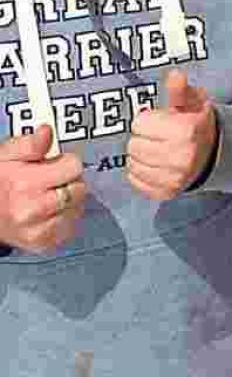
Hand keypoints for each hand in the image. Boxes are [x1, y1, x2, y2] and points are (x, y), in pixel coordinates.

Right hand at [0, 126, 87, 252]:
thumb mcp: (7, 155)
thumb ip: (30, 144)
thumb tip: (46, 132)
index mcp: (25, 184)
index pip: (74, 167)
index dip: (65, 162)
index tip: (55, 163)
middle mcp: (33, 210)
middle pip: (79, 188)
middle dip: (69, 181)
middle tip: (51, 180)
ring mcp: (39, 230)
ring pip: (78, 208)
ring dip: (69, 201)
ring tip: (48, 196)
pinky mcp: (43, 244)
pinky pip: (71, 227)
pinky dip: (65, 218)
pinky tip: (49, 212)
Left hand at [124, 70, 218, 200]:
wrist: (214, 153)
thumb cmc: (197, 124)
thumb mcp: (193, 102)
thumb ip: (180, 90)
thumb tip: (174, 74)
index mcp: (186, 131)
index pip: (140, 123)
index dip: (147, 119)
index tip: (159, 120)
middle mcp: (180, 156)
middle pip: (133, 144)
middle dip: (142, 137)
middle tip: (157, 135)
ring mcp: (173, 177)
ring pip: (132, 163)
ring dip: (140, 155)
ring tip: (156, 149)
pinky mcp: (166, 192)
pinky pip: (135, 180)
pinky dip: (140, 171)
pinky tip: (154, 163)